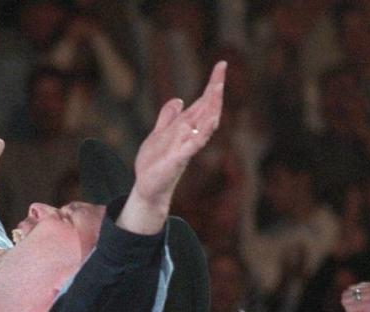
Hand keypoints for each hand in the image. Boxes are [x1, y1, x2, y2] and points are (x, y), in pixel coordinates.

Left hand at [118, 61, 225, 234]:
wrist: (148, 187)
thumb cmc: (154, 164)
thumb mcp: (158, 134)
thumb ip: (168, 117)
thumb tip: (179, 99)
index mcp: (185, 127)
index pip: (202, 102)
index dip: (212, 84)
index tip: (221, 65)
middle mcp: (189, 135)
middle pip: (207, 110)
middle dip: (215, 91)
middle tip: (222, 72)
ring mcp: (186, 147)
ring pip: (205, 125)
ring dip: (212, 108)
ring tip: (217, 90)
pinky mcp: (179, 159)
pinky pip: (193, 145)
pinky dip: (200, 134)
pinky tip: (207, 123)